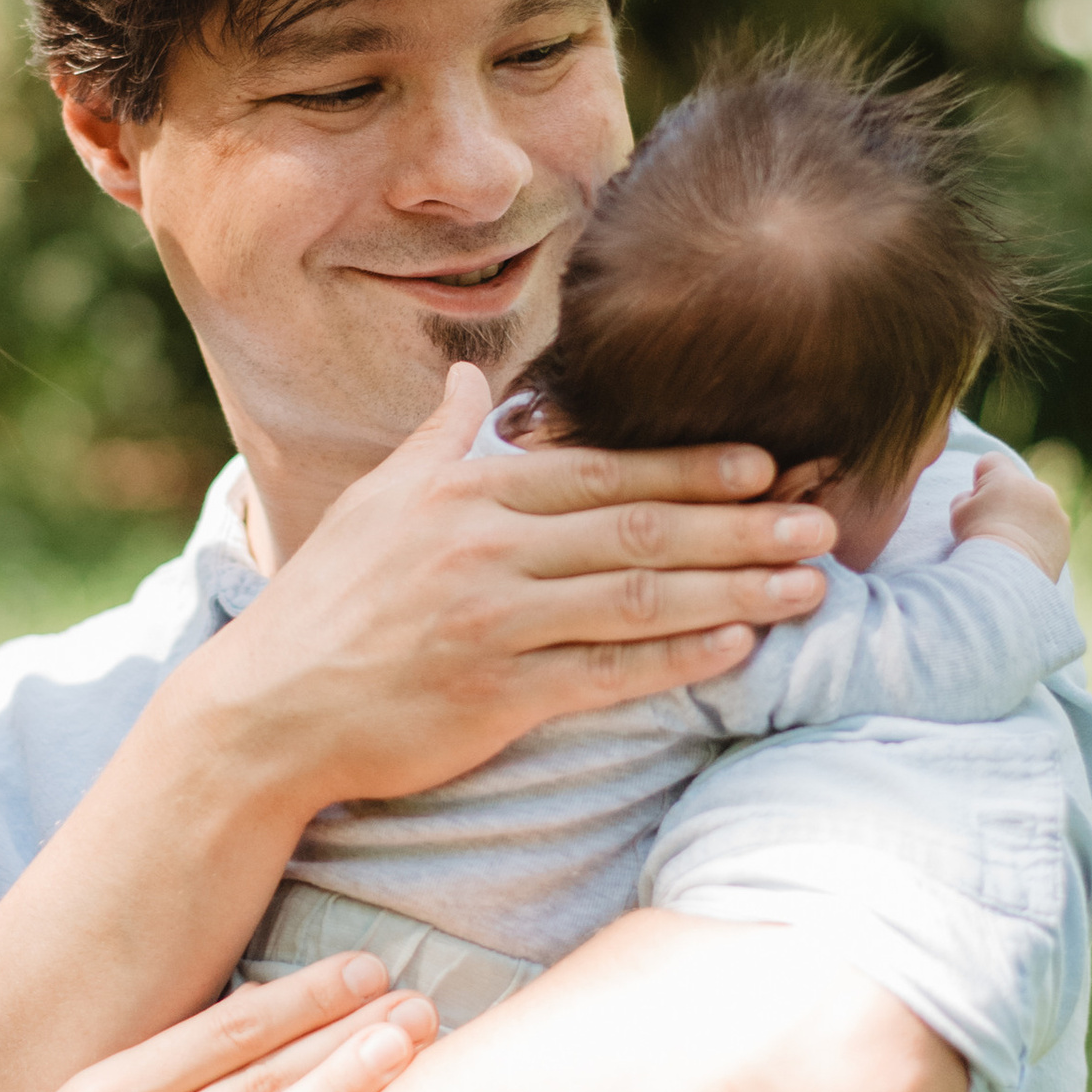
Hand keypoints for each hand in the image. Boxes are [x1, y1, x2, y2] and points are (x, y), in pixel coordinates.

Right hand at [191, 365, 835, 812]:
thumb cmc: (324, 603)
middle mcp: (486, 551)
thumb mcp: (375, 502)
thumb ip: (438, 440)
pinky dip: (678, 659)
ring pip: (639, 597)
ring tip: (810, 587)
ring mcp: (494, 624)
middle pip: (639, 527)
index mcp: (464, 496)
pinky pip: (607, 673)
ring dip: (735, 587)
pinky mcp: (496, 697)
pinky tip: (740, 647)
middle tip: (825, 519)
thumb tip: (473, 382)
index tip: (767, 463)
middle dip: (742, 523)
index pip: (599, 472)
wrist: (265, 709)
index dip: (689, 466)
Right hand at [952, 455, 1070, 579]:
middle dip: (1008, 501)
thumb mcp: (958, 513)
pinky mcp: (1064, 535)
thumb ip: (968, 498)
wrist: (1008, 575)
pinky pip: (1049, 530)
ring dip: (1026, 520)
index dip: (981, 477)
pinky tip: (1024, 556)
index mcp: (1008, 477)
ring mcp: (1055, 511)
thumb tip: (977, 498)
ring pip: (1037, 508)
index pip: (992, 461)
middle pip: (1018, 486)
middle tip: (993, 527)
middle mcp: (1037, 488)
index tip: (977, 499)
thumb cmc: (978, 540)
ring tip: (1010, 546)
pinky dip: (1039, 539)